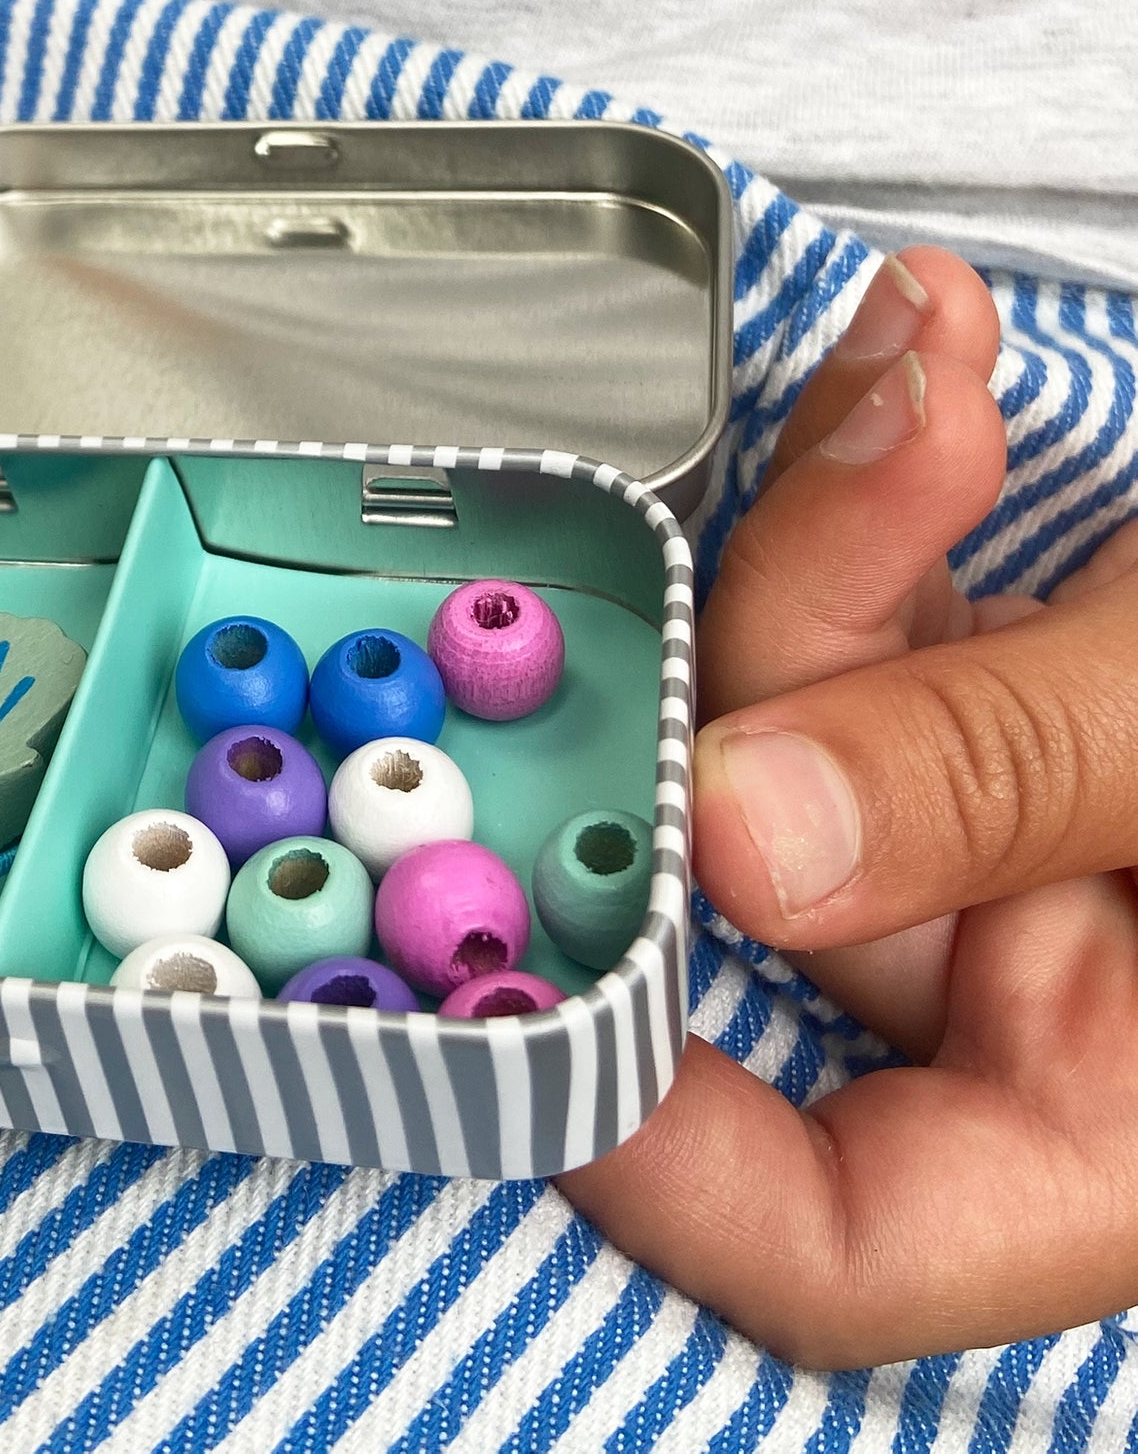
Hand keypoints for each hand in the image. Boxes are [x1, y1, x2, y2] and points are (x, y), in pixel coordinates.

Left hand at [561, 247, 1137, 1366]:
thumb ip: (1009, 779)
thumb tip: (743, 836)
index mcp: (1121, 1121)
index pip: (839, 1237)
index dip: (651, 1137)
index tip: (518, 955)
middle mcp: (1036, 1000)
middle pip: (770, 886)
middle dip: (763, 669)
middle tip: (769, 524)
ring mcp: (1007, 848)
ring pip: (800, 714)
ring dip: (840, 529)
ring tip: (920, 384)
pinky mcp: (998, 711)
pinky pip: (882, 614)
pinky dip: (894, 487)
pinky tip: (929, 358)